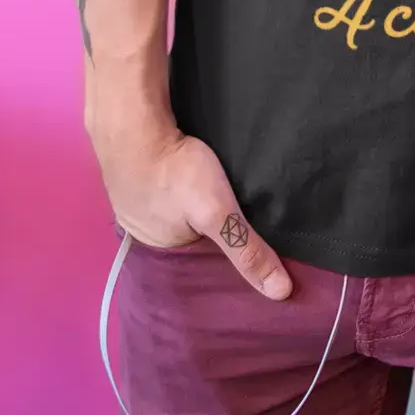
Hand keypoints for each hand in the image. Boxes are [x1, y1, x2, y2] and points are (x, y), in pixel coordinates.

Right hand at [97, 122, 291, 299]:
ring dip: (202, 206)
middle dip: (217, 234)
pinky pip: (172, 187)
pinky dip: (188, 185)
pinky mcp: (143, 171)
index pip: (204, 268)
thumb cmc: (174, 172)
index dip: (229, 260)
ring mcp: (141, 201)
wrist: (133, 122)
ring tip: (233, 199)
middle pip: (194, 239)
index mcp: (163, 255)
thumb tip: (281, 293)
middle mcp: (148, 233)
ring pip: (183, 212)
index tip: (258, 252)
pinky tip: (202, 175)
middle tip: (251, 222)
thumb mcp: (217, 213)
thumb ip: (246, 248)